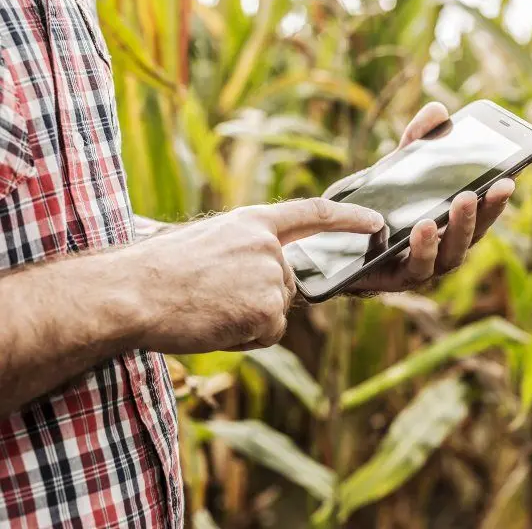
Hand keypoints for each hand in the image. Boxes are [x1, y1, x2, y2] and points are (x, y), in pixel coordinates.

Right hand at [123, 199, 382, 352]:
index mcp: (251, 222)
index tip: (378, 223)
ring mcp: (271, 276)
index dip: (348, 218)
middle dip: (258, 300)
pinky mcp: (268, 309)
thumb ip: (243, 252)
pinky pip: (266, 334)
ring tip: (208, 310)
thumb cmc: (154, 271)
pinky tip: (215, 325)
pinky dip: (243, 338)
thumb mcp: (205, 243)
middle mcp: (269, 246)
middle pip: (286, 283)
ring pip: (275, 311)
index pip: (312, 214)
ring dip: (246, 320)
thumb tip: (266, 272)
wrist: (132, 292)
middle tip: (212, 300)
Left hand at [328, 102, 515, 292]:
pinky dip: (423, 248)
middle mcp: (440, 250)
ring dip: (461, 227)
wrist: (325, 240)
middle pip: (473, 234)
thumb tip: (438, 111)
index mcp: (446, 226)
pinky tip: (423, 226)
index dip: (498, 197)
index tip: (512, 174)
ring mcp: (421, 267)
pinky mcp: (395, 280)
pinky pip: (415, 268)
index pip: (480, 213)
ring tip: (464, 199)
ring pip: (451, 255)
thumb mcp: (393, 169)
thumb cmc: (370, 207)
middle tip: (500, 184)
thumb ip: (415, 142)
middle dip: (489, 209)